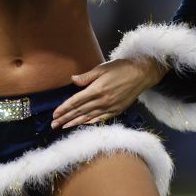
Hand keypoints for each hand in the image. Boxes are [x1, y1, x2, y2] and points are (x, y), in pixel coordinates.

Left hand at [51, 57, 168, 128]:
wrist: (141, 74)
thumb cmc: (121, 68)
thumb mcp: (102, 68)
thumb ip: (87, 76)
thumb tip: (72, 80)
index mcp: (97, 89)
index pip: (76, 101)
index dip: (64, 108)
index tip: (54, 114)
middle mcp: (102, 101)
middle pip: (80, 111)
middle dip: (66, 118)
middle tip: (54, 125)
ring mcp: (110, 107)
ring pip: (88, 117)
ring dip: (75, 122)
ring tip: (64, 127)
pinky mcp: (116, 110)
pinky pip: (100, 118)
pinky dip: (90, 122)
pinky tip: (82, 124)